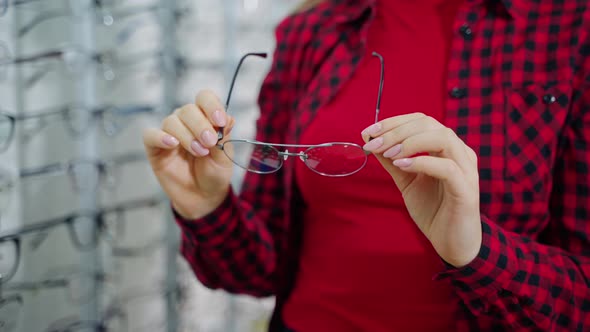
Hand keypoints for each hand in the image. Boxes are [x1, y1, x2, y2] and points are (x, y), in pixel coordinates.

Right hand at [143, 90, 234, 219]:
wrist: (203, 197)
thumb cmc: (214, 174)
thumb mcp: (224, 156)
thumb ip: (224, 136)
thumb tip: (228, 117)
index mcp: (205, 118)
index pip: (204, 98)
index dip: (211, 105)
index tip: (219, 120)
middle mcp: (186, 122)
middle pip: (188, 109)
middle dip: (200, 124)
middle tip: (209, 142)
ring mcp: (169, 134)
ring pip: (172, 121)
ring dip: (186, 135)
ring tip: (199, 152)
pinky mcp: (155, 148)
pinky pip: (150, 135)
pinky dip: (160, 137)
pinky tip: (172, 144)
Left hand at [361, 113, 480, 267]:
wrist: (452, 243)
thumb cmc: (433, 210)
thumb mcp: (407, 181)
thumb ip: (393, 161)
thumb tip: (372, 142)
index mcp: (446, 148)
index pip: (421, 121)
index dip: (394, 122)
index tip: (369, 132)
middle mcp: (459, 153)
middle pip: (429, 125)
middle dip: (396, 131)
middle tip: (373, 144)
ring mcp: (466, 170)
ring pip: (443, 138)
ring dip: (411, 142)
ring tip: (390, 155)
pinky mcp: (466, 190)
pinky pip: (448, 168)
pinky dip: (422, 163)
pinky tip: (402, 166)